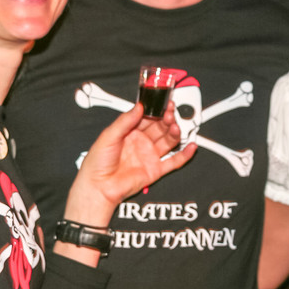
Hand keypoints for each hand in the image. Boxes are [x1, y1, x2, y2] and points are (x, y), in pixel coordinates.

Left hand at [63, 102, 194, 227]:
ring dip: (174, 132)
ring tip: (176, 126)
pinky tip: (191, 146)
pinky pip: (174, 162)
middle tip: (170, 113)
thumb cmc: (98, 162)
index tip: (163, 102)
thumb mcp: (109, 135)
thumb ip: (125, 121)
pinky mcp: (155, 170)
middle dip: (167, 119)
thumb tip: (139, 107)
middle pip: (160, 127)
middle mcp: (141, 142)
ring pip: (168, 141)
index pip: (148, 117)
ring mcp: (150, 156)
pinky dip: (184, 155)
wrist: (98, 186)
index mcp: (130, 132)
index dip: (157, 109)